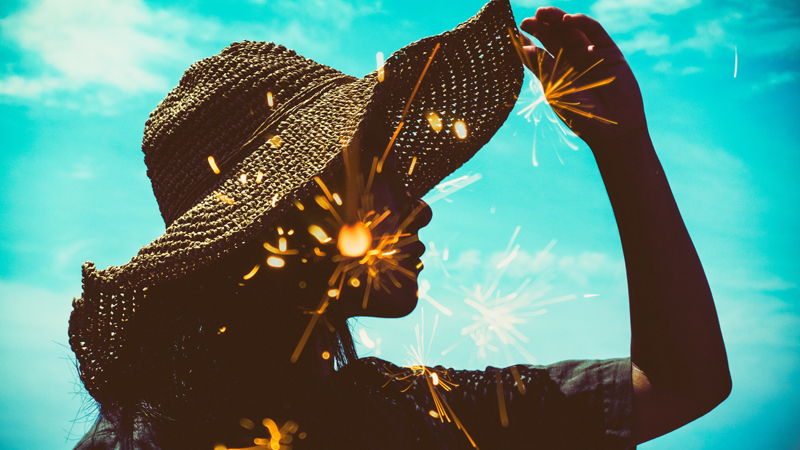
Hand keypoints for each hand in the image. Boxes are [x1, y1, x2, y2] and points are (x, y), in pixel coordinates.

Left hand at [519, 7, 647, 150]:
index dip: (528, 40)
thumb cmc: (580, 115)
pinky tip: (567, 20)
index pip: (539, 50)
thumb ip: (542, 68)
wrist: (612, 129)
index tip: (515, 32)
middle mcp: (572, 60)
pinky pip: (595, 31)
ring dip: (557, 19)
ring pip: (572, 30)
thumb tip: (523, 48)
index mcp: (556, 71)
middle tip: (527, 20)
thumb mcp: (555, 91)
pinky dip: (581, 23)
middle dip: (541, 26)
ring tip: (543, 13)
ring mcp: (590, 53)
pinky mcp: (608, 51)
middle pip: (554, 36)